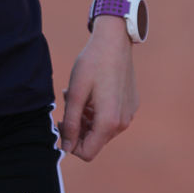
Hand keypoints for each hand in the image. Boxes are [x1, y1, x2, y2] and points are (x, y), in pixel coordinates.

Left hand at [60, 16, 138, 160]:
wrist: (115, 40)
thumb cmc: (92, 64)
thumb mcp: (75, 93)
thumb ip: (71, 123)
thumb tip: (66, 148)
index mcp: (109, 122)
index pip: (87, 152)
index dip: (70, 144)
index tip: (62, 123)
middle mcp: (123, 123)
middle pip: (95, 141)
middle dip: (78, 128)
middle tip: (67, 104)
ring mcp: (129, 114)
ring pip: (102, 130)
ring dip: (87, 119)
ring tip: (76, 96)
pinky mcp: (131, 105)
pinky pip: (112, 118)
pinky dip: (98, 111)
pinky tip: (91, 93)